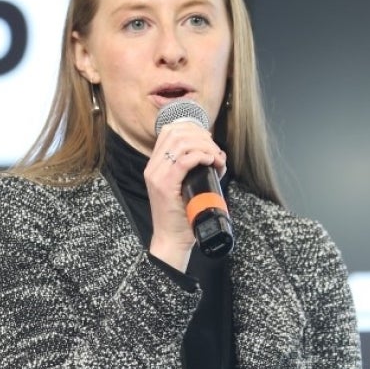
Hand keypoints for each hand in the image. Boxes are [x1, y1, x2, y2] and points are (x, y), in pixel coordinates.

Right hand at [144, 120, 226, 271]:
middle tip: (216, 151)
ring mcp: (157, 175)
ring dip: (204, 146)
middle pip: (176, 132)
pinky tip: (211, 162)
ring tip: (217, 158)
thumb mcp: (184, 187)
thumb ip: (193, 170)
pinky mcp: (165, 185)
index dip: (192, 129)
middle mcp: (153, 167)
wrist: (171, 240)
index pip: (169, 131)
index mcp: (155, 165)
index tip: (208, 140)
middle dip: (202, 137)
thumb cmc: (182, 216)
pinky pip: (184, 160)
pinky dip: (201, 156)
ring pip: (181, 143)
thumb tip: (216, 154)